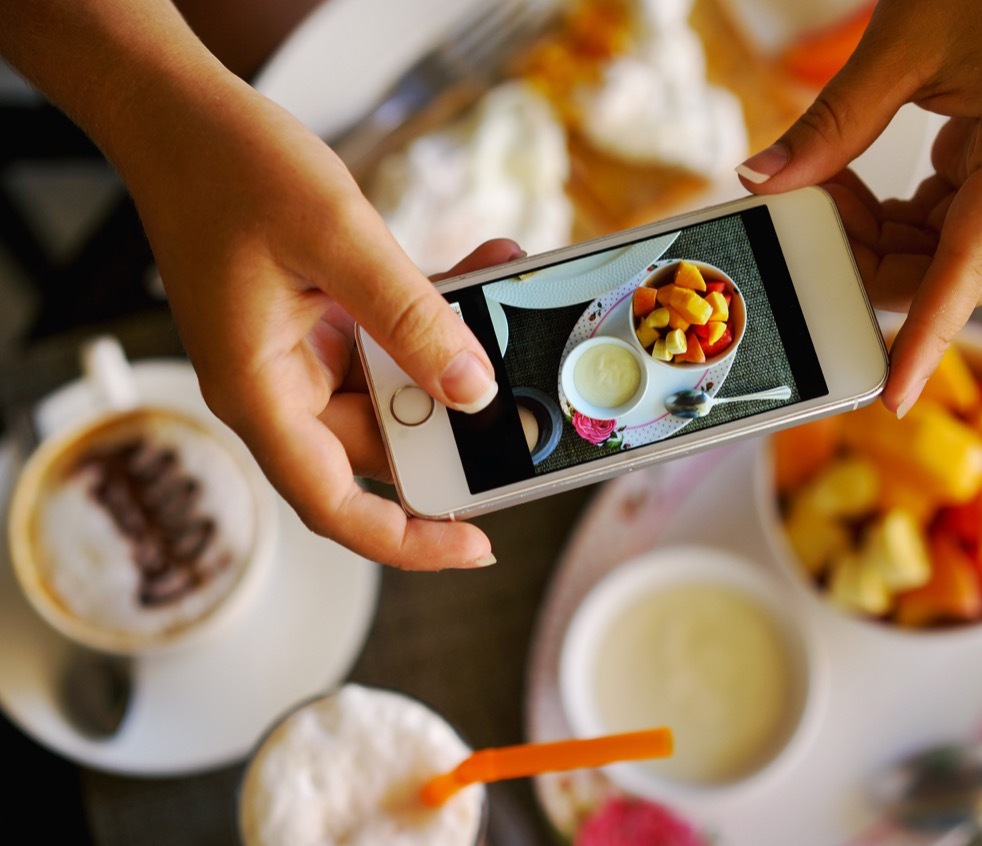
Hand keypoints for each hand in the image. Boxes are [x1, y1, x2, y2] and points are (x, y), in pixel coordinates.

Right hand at [0, 0, 512, 569]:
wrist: (174, 110)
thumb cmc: (224, 166)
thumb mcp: (335, 238)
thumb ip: (410, 317)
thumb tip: (473, 390)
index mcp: (260, 392)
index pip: (334, 504)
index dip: (407, 541)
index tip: (475, 545)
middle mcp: (277, 388)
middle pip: (380, 448)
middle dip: (456, 424)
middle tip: (525, 403)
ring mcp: (297, 357)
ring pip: (395, 390)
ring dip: (453, 353)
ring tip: (505, 297)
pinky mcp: (317, 323)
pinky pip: (388, 343)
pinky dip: (433, 316)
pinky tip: (478, 270)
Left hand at [737, 0, 981, 415]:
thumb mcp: (896, 47)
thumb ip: (829, 127)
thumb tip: (764, 181)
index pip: (969, 267)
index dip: (926, 336)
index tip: (893, 391)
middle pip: (950, 269)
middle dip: (870, 265)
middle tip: (808, 227)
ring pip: (944, 254)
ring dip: (877, 239)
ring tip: (827, 190)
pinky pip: (945, 222)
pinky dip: (894, 218)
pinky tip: (853, 185)